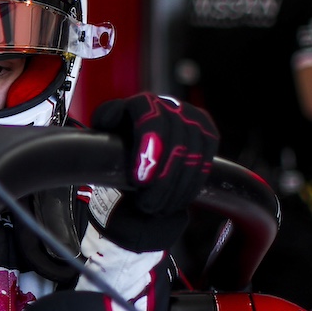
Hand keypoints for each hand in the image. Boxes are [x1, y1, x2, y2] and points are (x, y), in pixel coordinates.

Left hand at [88, 94, 218, 251]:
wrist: (138, 143)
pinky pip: (206, 161)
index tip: (139, 179)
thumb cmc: (117, 137)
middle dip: (163, 179)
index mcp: (143, 103)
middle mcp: (171, 106)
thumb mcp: (105, 129)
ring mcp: (192, 119)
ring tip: (159, 208)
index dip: (149, 151)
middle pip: (176, 143)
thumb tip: (109, 119)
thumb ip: (105, 122)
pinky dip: (192, 184)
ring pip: (193, 155)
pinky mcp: (207, 134)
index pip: (152, 122)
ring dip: (177, 187)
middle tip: (148, 204)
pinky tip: (179, 200)